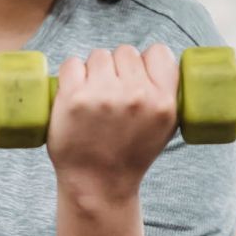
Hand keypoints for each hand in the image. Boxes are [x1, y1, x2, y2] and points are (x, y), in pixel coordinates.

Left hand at [47, 44, 179, 202]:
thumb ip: (164, 95)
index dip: (144, 61)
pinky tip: (73, 90)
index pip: (159, 52)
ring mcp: (103, 95)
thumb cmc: (128, 156)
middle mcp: (136, 95)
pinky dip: (70, 74)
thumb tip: (155, 61)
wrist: (97, 184)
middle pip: (125, 51)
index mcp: (163, 101)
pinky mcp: (73, 98)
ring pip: (98, 55)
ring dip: (92, 69)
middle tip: (109, 92)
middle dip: (116, 67)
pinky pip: (71, 64)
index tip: (134, 75)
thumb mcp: (164, 128)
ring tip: (91, 94)